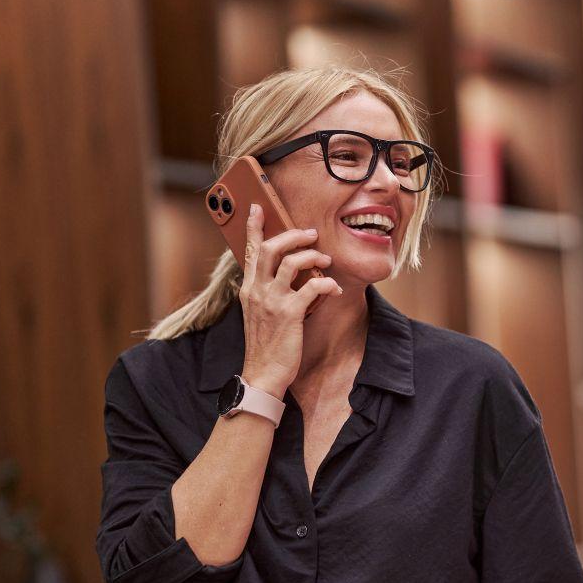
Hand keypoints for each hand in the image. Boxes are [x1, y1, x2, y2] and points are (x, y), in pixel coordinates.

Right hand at [237, 203, 338, 396]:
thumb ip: (268, 292)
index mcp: (249, 289)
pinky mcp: (289, 314)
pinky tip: (334, 288)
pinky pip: (312, 287)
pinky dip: (326, 284)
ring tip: (325, 260)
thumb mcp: (260, 313)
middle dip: (293, 235)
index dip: (254, 227)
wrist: (263, 374)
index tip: (257, 207)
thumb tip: (288, 275)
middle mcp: (257, 291)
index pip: (249, 250)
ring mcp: (272, 301)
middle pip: (271, 248)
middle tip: (311, 234)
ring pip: (291, 262)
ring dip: (312, 256)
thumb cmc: (266, 344)